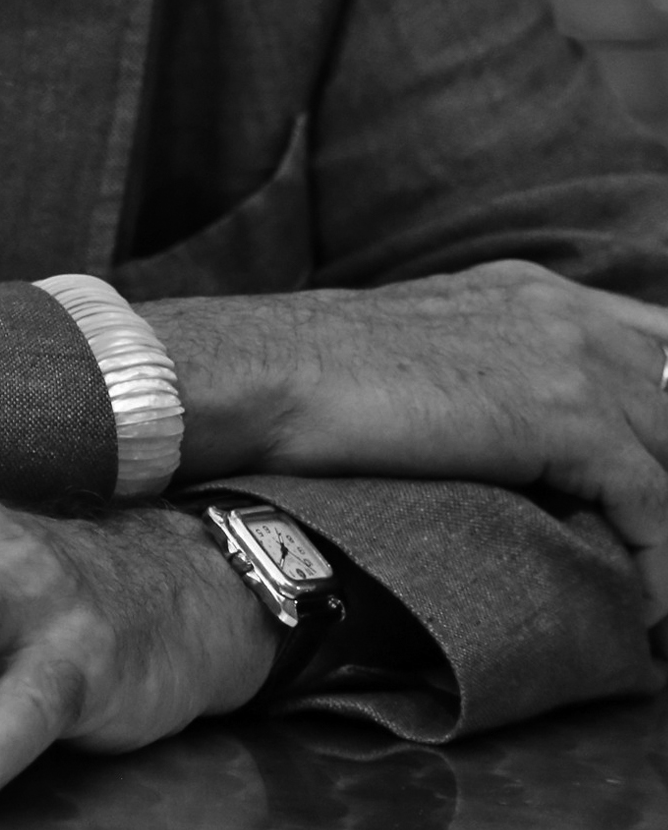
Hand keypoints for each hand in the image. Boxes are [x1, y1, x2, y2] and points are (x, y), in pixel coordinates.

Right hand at [142, 261, 667, 617]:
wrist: (271, 370)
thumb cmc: (317, 377)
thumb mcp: (427, 356)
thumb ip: (487, 376)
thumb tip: (512, 445)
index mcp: (532, 292)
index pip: (654, 345)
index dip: (665, 417)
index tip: (651, 491)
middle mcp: (563, 309)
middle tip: (654, 553)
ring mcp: (569, 354)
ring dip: (667, 532)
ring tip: (650, 591)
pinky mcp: (563, 412)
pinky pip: (654, 504)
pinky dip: (655, 567)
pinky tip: (638, 608)